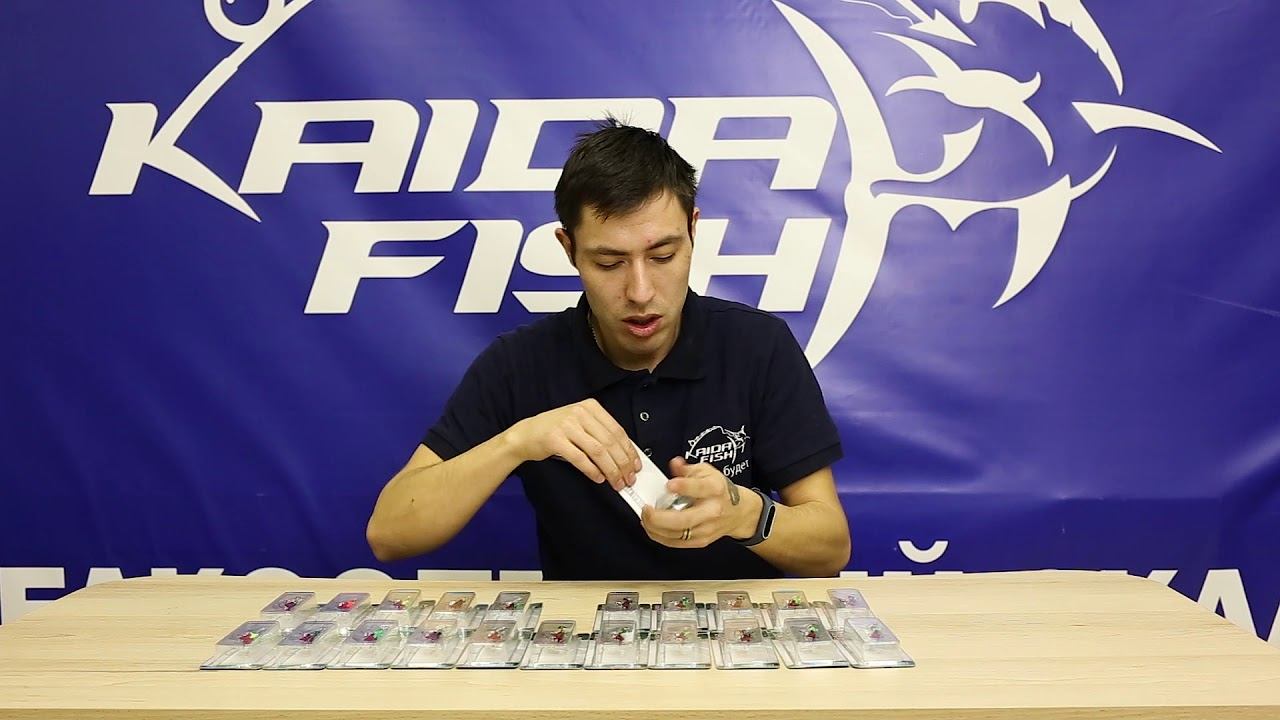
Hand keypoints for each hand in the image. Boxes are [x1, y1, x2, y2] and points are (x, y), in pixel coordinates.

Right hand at [502, 399, 639, 490]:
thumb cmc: (557, 431)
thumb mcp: (580, 423)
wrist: (526, 434)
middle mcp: (580, 413)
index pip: (617, 430)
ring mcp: (567, 425)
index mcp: (590, 407)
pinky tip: (599, 478)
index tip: (635, 466)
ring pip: (598, 451)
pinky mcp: (555, 439)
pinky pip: (580, 458)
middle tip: (628, 479)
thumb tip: (625, 455)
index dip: (629, 450)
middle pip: (610, 442)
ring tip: (616, 482)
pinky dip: (592, 470)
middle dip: (622, 464)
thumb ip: (600, 433)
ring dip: (611, 470)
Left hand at [640, 457, 760, 547]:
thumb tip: (675, 464)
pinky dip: (660, 537)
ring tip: (645, 518)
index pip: (700, 488)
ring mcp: (706, 528)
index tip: (669, 484)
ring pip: (677, 534)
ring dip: (655, 528)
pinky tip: (652, 528)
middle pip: (684, 519)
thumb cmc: (720, 491)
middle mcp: (712, 510)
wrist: (739, 512)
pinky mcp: (701, 541)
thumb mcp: (706, 472)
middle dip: (659, 517)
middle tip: (647, 509)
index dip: (684, 486)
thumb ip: (687, 469)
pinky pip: (676, 543)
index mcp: (715, 489)